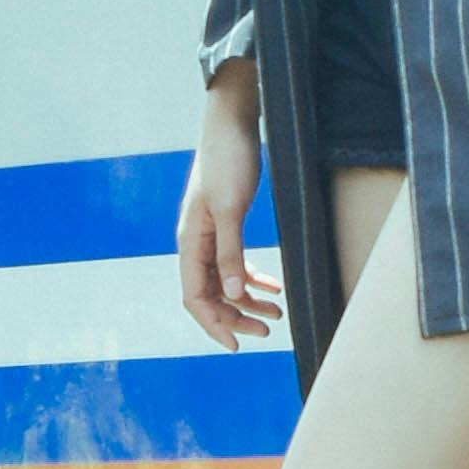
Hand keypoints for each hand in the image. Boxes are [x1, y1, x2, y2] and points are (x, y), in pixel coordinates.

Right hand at [178, 63, 271, 344]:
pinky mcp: (226, 224)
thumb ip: (229, 253)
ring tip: (278, 313)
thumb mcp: (230, 209)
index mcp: (190, 243)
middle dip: (236, 317)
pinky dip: (254, 278)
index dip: (215, 324)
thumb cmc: (227, 162)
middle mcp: (196, 244)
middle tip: (267, 330)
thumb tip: (230, 294)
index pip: (195, 297)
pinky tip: (275, 287)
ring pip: (225, 282)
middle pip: (210, 295)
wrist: (231, 124)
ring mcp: (210, 236)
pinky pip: (235, 263)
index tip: (238, 344)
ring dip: (248, 300)